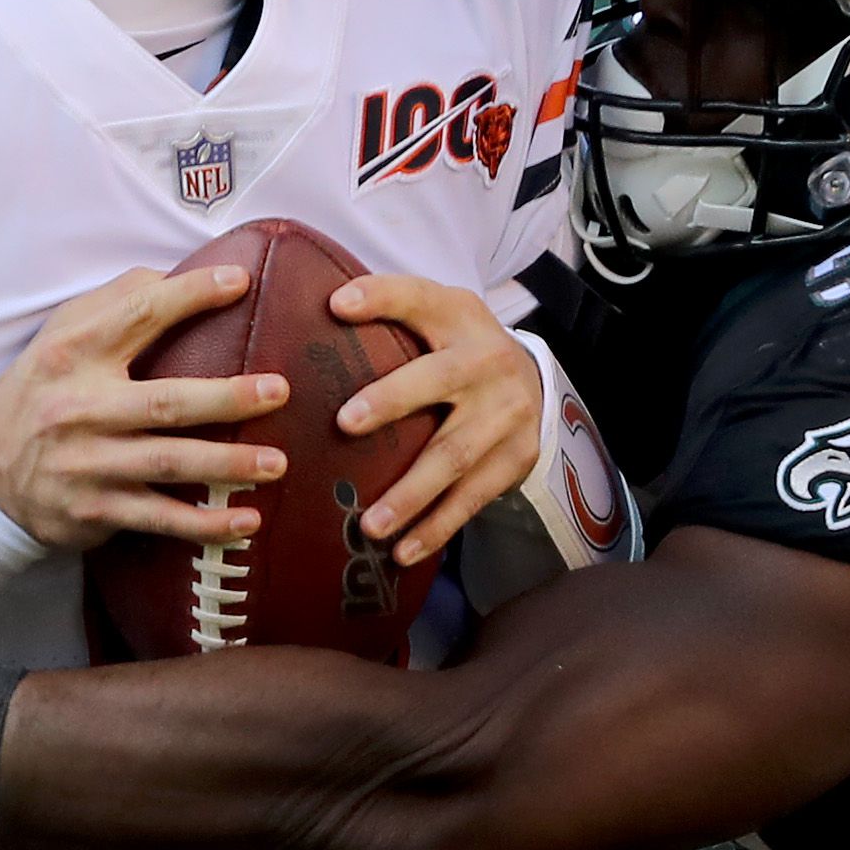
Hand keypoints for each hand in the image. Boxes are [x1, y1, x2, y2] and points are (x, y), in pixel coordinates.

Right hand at [0, 265, 291, 549]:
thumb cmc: (41, 393)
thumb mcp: (59, 337)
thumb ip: (113, 302)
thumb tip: (173, 276)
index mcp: (73, 353)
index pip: (137, 314)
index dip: (190, 295)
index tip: (242, 282)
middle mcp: (79, 407)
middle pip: (164, 401)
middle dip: (226, 398)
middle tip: (279, 391)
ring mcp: (87, 463)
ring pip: (167, 463)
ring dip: (227, 464)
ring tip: (277, 462)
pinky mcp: (95, 510)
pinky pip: (158, 518)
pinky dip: (204, 525)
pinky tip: (247, 522)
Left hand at [328, 274, 543, 566]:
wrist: (533, 379)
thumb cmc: (457, 348)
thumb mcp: (434, 316)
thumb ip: (388, 311)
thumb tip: (316, 311)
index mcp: (460, 318)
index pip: (418, 298)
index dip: (380, 298)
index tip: (336, 304)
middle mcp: (488, 361)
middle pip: (439, 380)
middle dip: (392, 400)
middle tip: (345, 424)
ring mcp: (508, 413)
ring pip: (455, 455)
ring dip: (412, 493)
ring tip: (369, 524)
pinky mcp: (517, 457)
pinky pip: (473, 497)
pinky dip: (437, 528)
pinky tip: (403, 552)